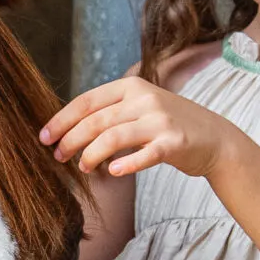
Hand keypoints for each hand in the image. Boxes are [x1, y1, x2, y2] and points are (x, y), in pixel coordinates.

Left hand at [40, 74, 243, 178]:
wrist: (215, 139)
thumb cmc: (169, 127)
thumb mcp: (140, 108)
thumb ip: (111, 112)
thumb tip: (69, 129)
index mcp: (131, 86)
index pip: (87, 101)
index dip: (62, 119)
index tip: (44, 137)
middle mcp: (144, 98)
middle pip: (96, 120)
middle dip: (71, 140)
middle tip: (58, 157)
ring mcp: (160, 120)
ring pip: (113, 137)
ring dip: (91, 155)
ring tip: (83, 169)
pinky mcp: (173, 143)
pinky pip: (144, 154)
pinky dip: (126, 164)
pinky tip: (113, 173)